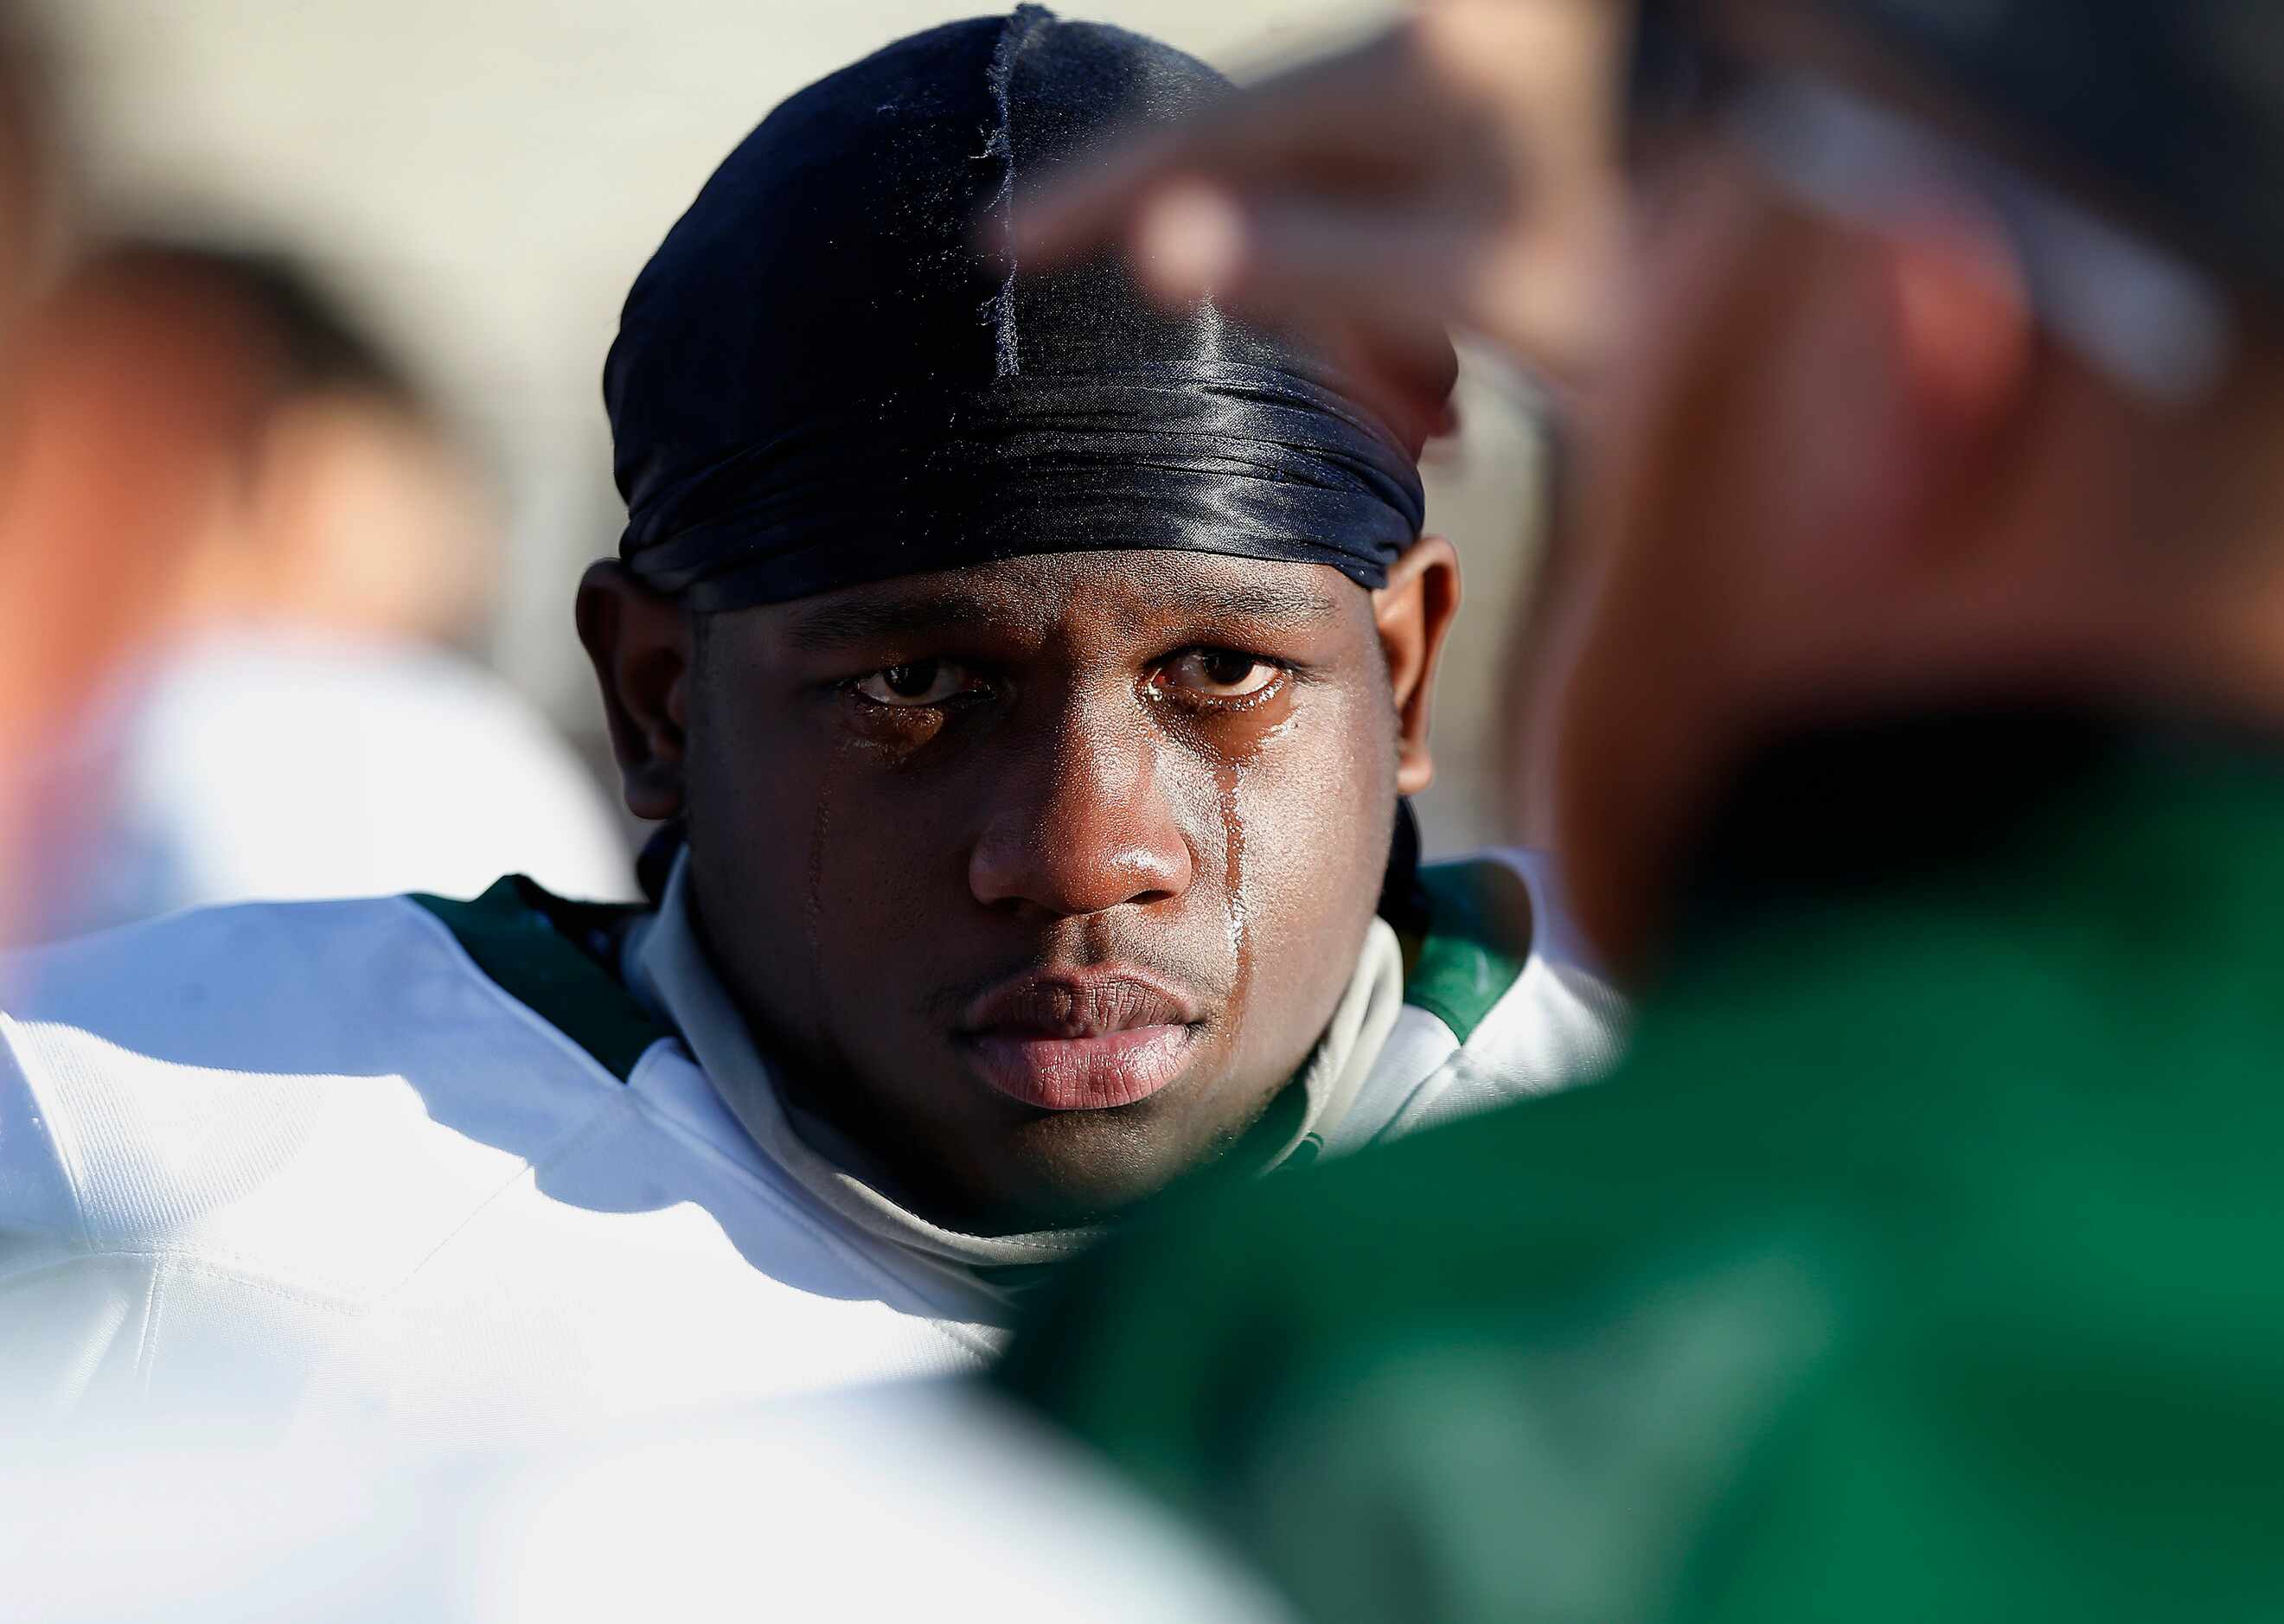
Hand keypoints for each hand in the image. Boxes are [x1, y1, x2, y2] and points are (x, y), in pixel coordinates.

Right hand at [1014, 0, 1627, 422]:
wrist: (1831, 148)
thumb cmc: (1665, 223)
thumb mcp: (1481, 276)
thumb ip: (1316, 265)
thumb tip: (1157, 247)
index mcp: (1406, 73)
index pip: (1208, 140)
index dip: (1097, 196)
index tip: (1000, 242)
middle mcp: (1427, 49)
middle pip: (1294, 184)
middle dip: (1323, 313)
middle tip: (1406, 419)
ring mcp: (1472, 70)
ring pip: (1365, 203)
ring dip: (1386, 313)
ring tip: (1454, 405)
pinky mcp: (1511, 108)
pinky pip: (1426, 197)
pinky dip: (1434, 276)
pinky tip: (1476, 348)